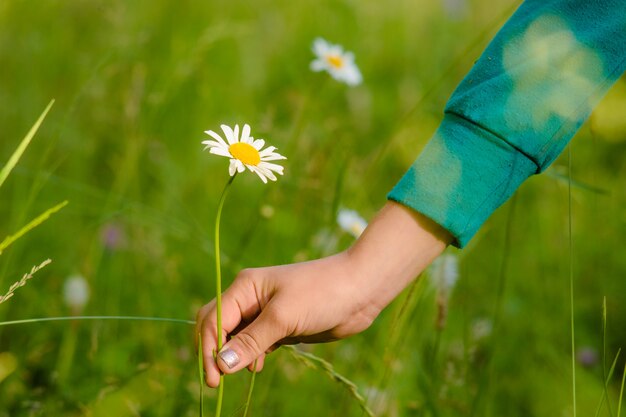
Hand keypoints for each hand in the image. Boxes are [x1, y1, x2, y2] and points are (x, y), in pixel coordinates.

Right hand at [196, 201, 452, 386]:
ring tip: (242, 372)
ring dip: (232, 354)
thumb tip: (221, 364)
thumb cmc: (322, 293)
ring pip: (235, 336)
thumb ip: (251, 341)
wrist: (361, 288)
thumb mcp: (283, 317)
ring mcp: (266, 312)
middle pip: (217, 326)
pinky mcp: (281, 325)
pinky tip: (258, 366)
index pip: (212, 319)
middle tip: (218, 380)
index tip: (214, 378)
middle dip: (214, 351)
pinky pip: (255, 342)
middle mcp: (250, 298)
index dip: (208, 348)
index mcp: (245, 287)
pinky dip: (250, 355)